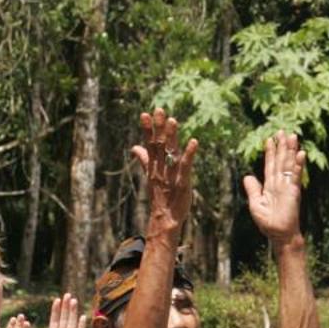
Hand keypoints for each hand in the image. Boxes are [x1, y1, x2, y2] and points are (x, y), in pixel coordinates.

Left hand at [38, 294, 82, 327]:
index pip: (54, 322)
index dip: (55, 312)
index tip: (56, 300)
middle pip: (64, 320)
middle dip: (65, 307)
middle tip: (67, 294)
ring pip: (71, 324)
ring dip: (72, 312)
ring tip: (73, 300)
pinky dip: (81, 326)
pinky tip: (83, 316)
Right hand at [131, 110, 197, 236]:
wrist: (165, 218)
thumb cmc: (161, 196)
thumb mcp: (151, 175)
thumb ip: (144, 159)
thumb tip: (134, 147)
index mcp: (154, 165)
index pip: (149, 144)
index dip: (148, 129)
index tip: (145, 113)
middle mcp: (161, 167)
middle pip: (159, 144)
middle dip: (159, 127)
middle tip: (159, 110)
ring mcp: (171, 174)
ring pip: (171, 152)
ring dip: (171, 137)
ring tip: (173, 121)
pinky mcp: (182, 181)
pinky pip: (186, 165)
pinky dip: (189, 153)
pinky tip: (194, 142)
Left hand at [242, 131, 305, 246]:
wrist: (279, 235)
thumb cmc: (268, 223)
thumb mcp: (255, 204)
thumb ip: (252, 189)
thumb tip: (247, 175)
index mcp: (270, 186)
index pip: (270, 165)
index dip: (269, 152)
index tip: (269, 139)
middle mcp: (280, 183)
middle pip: (280, 161)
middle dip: (281, 146)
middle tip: (282, 131)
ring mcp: (288, 186)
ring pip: (289, 164)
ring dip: (291, 150)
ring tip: (293, 136)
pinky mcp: (294, 191)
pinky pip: (296, 175)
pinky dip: (299, 165)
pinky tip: (301, 154)